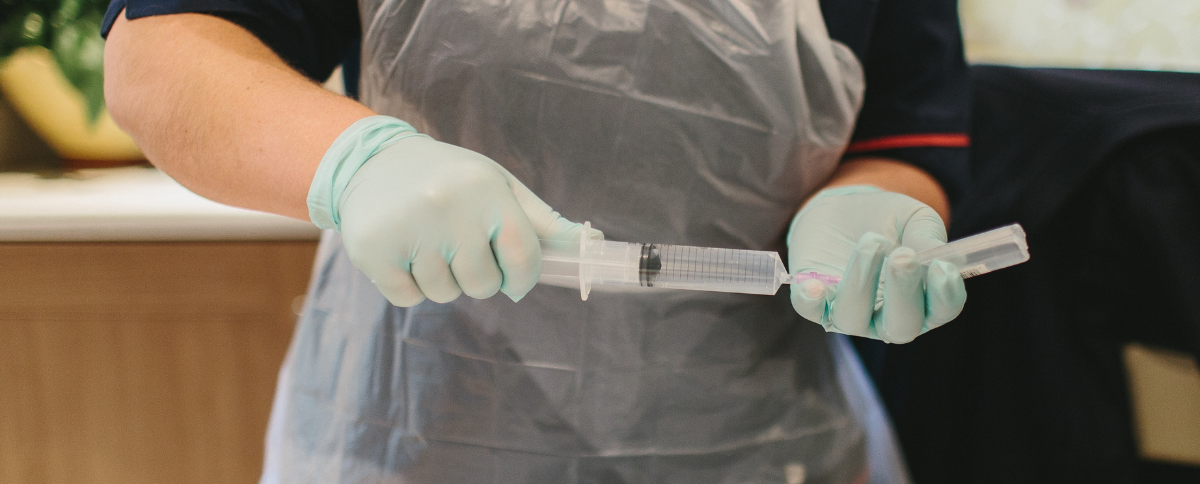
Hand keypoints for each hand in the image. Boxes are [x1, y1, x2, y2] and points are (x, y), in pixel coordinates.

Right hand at [311, 117, 596, 305]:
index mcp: (485, 189)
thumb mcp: (497, 185)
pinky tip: (402, 252)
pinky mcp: (373, 250)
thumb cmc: (449, 179)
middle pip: (483, 285)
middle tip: (457, 246)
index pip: (523, 258)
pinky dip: (409, 286)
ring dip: (441, 280)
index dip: (523, 278)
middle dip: (477, 277)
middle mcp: (447, 206)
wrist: (371, 161)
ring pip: (445, 294)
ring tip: (426, 243)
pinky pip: (408, 298)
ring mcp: (407, 229)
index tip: (514, 280)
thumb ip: (542, 220)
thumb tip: (592, 245)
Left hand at [787, 185, 965, 342]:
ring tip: (871, 241)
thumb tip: (941, 258)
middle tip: (903, 256)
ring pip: (853, 317)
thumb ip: (928, 236)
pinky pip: (810, 309)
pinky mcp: (814, 301)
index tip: (942, 267)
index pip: (941, 312)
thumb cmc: (887, 221)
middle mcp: (886, 317)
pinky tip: (814, 285)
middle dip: (903, 293)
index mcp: (922, 301)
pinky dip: (811, 300)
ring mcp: (849, 313)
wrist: (842, 209)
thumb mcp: (915, 218)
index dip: (946, 296)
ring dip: (862, 281)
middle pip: (900, 327)